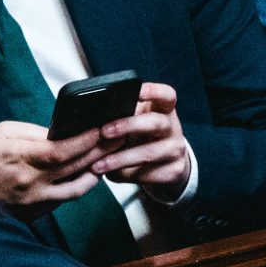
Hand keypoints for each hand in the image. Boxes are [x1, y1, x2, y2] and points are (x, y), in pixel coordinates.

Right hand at [0, 120, 109, 216]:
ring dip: (100, 168)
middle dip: (101, 149)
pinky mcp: (42, 210)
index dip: (85, 140)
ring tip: (114, 152)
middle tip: (120, 135)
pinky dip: (86, 183)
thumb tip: (62, 132)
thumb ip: (33, 131)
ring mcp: (38, 198)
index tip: (103, 128)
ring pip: (79, 185)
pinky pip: (71, 196)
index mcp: (17, 155)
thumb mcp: (1, 134)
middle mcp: (30, 179)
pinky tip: (96, 170)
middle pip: (75, 165)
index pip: (60, 150)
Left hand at [93, 82, 191, 203]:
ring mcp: (176, 150)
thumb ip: (120, 117)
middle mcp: (173, 128)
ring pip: (150, 153)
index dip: (154, 91)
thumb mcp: (134, 124)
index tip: (136, 92)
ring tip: (99, 164)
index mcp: (163, 110)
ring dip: (121, 158)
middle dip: (129, 126)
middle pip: (156, 122)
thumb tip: (89, 121)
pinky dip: (126, 175)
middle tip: (105, 132)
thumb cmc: (141, 138)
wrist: (165, 165)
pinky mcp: (174, 171)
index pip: (167, 95)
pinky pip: (148, 174)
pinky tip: (111, 174)